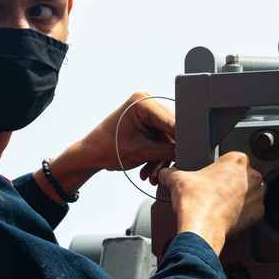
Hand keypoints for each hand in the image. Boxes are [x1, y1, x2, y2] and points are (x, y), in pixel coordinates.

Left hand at [32, 92, 175, 204]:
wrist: (91, 155)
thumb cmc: (106, 148)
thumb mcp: (142, 151)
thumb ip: (168, 151)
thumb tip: (187, 153)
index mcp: (143, 102)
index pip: (172, 121)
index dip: (180, 140)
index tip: (187, 156)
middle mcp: (146, 103)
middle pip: (171, 131)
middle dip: (167, 154)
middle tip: (162, 172)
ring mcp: (147, 114)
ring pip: (166, 140)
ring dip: (160, 159)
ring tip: (149, 176)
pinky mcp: (146, 125)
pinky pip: (159, 142)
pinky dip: (155, 157)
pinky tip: (147, 170)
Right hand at [158, 151, 265, 254]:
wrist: (201, 229)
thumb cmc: (196, 203)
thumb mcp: (178, 180)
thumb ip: (171, 173)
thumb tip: (166, 174)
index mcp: (236, 161)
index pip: (232, 159)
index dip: (221, 169)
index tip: (214, 177)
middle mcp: (251, 176)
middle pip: (244, 175)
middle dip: (232, 183)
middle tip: (217, 191)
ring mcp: (257, 196)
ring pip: (252, 192)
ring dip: (241, 196)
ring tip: (223, 203)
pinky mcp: (258, 214)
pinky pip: (254, 210)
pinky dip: (245, 213)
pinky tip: (230, 214)